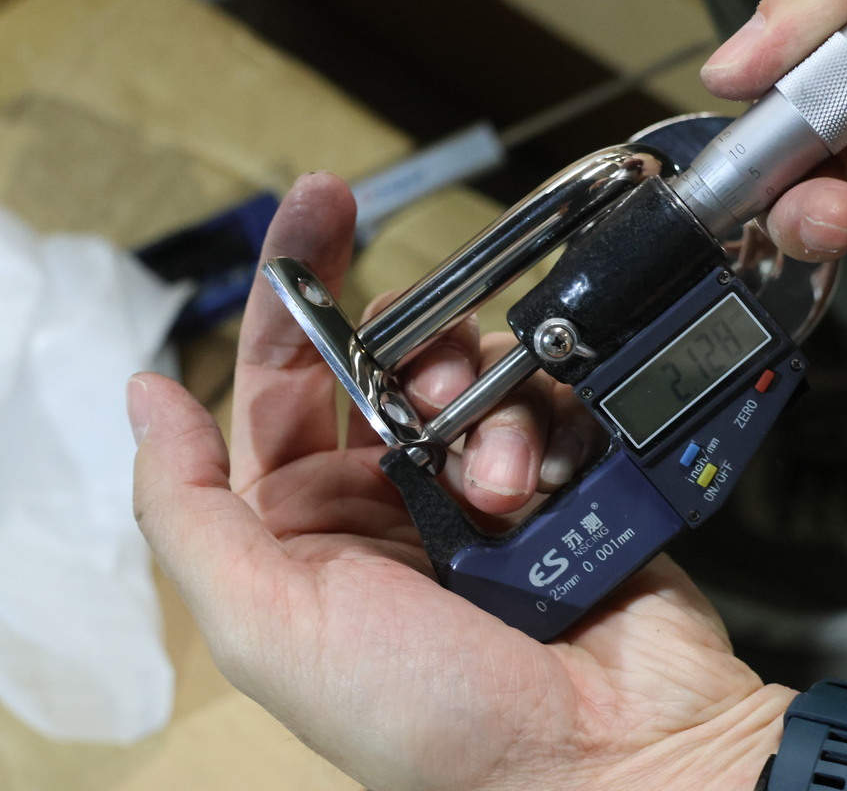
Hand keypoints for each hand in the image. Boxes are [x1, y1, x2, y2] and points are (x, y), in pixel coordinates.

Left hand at [128, 172, 791, 790]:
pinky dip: (551, 421)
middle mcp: (395, 496)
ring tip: (502, 484)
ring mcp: (488, 485)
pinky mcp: (569, 478)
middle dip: (412, 345)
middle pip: (392, 358)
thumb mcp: (270, 626)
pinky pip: (555, 398)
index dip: (293, 289)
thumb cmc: (433, 717)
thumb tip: (145, 394)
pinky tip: (550, 484)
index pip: (283, 380)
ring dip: (486, 403)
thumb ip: (188, 510)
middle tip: (435, 373)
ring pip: (479, 373)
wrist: (606, 757)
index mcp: (309, 527)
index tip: (321, 206)